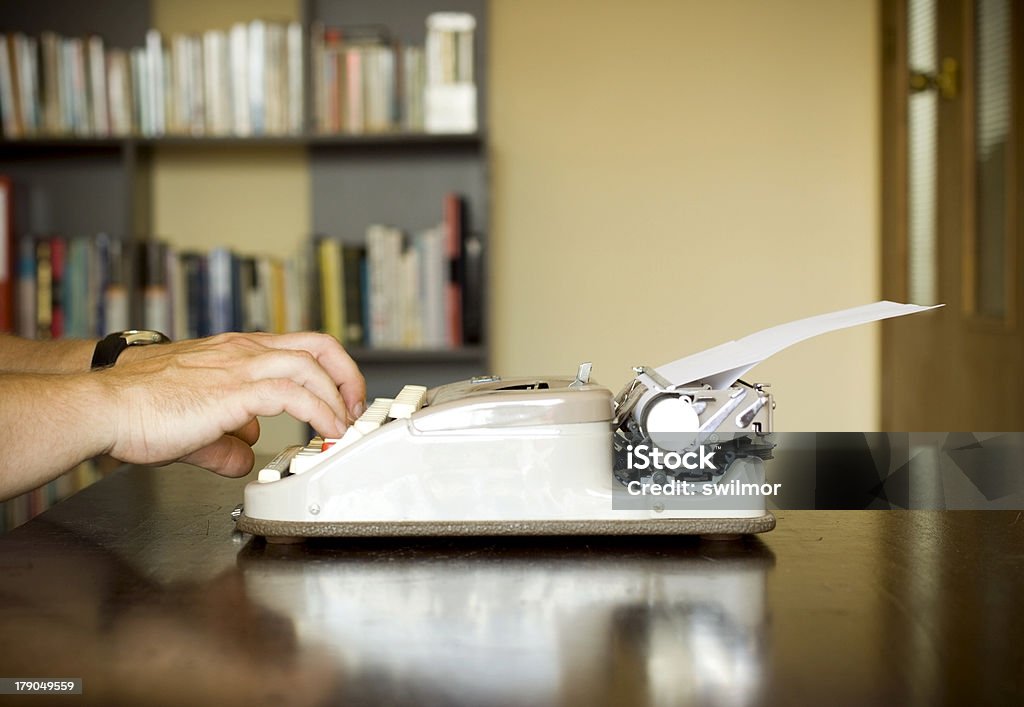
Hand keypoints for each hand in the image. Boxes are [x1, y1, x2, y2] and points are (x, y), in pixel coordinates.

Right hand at [104, 332, 365, 476]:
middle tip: (355, 408)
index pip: (299, 345)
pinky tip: (325, 433)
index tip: (341, 397)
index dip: (329, 369)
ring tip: (344, 427)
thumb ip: (227, 441)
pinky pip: (293, 395)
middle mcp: (242, 352)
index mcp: (236, 352)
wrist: (106, 407)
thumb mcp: (196, 427)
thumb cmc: (138, 410)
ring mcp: (238, 367)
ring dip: (336, 399)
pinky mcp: (233, 391)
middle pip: (317, 345)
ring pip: (310, 367)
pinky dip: (318, 414)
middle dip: (346, 376)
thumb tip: (246, 456)